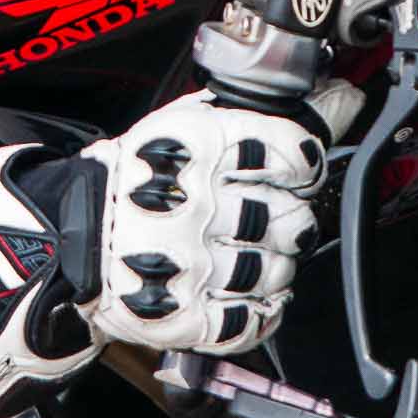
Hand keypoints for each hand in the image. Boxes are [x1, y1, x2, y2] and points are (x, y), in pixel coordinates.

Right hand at [77, 83, 362, 353]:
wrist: (74, 231)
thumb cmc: (141, 173)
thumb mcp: (195, 121)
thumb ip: (269, 112)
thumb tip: (343, 96)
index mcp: (195, 146)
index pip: (292, 153)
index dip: (305, 166)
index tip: (296, 173)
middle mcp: (192, 203)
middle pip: (292, 219)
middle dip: (293, 220)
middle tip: (273, 216)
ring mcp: (186, 263)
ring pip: (276, 271)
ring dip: (278, 265)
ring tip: (253, 252)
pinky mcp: (180, 314)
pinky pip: (248, 322)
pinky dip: (260, 311)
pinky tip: (248, 292)